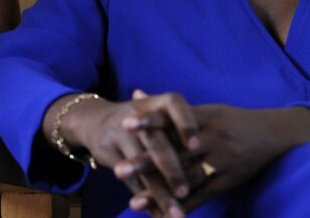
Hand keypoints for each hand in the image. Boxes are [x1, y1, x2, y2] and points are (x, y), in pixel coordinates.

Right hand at [45, 91, 197, 217]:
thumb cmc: (145, 121)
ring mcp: (120, 133)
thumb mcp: (162, 117)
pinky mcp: (108, 152)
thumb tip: (212, 161)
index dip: (184, 124)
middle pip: (156, 143)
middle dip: (171, 171)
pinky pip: (130, 180)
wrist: (97, 120)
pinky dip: (145, 199)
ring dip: (159, 194)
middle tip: (185, 193)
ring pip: (142, 169)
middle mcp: (137, 114)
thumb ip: (184, 132)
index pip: (174, 105)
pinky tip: (158, 214)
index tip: (196, 146)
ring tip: (176, 214)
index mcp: (157, 103)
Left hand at [122, 97, 309, 214]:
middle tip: (119, 169)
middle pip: (176, 151)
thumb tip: (136, 92)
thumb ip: (170, 108)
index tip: (125, 123)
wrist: (276, 135)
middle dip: (146, 161)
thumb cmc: (234, 121)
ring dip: (159, 191)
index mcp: (206, 117)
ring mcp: (222, 161)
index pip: (173, 117)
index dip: (150, 121)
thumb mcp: (207, 109)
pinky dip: (181, 206)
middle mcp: (213, 138)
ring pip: (187, 177)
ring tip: (133, 202)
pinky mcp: (229, 181)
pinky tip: (162, 214)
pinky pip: (203, 196)